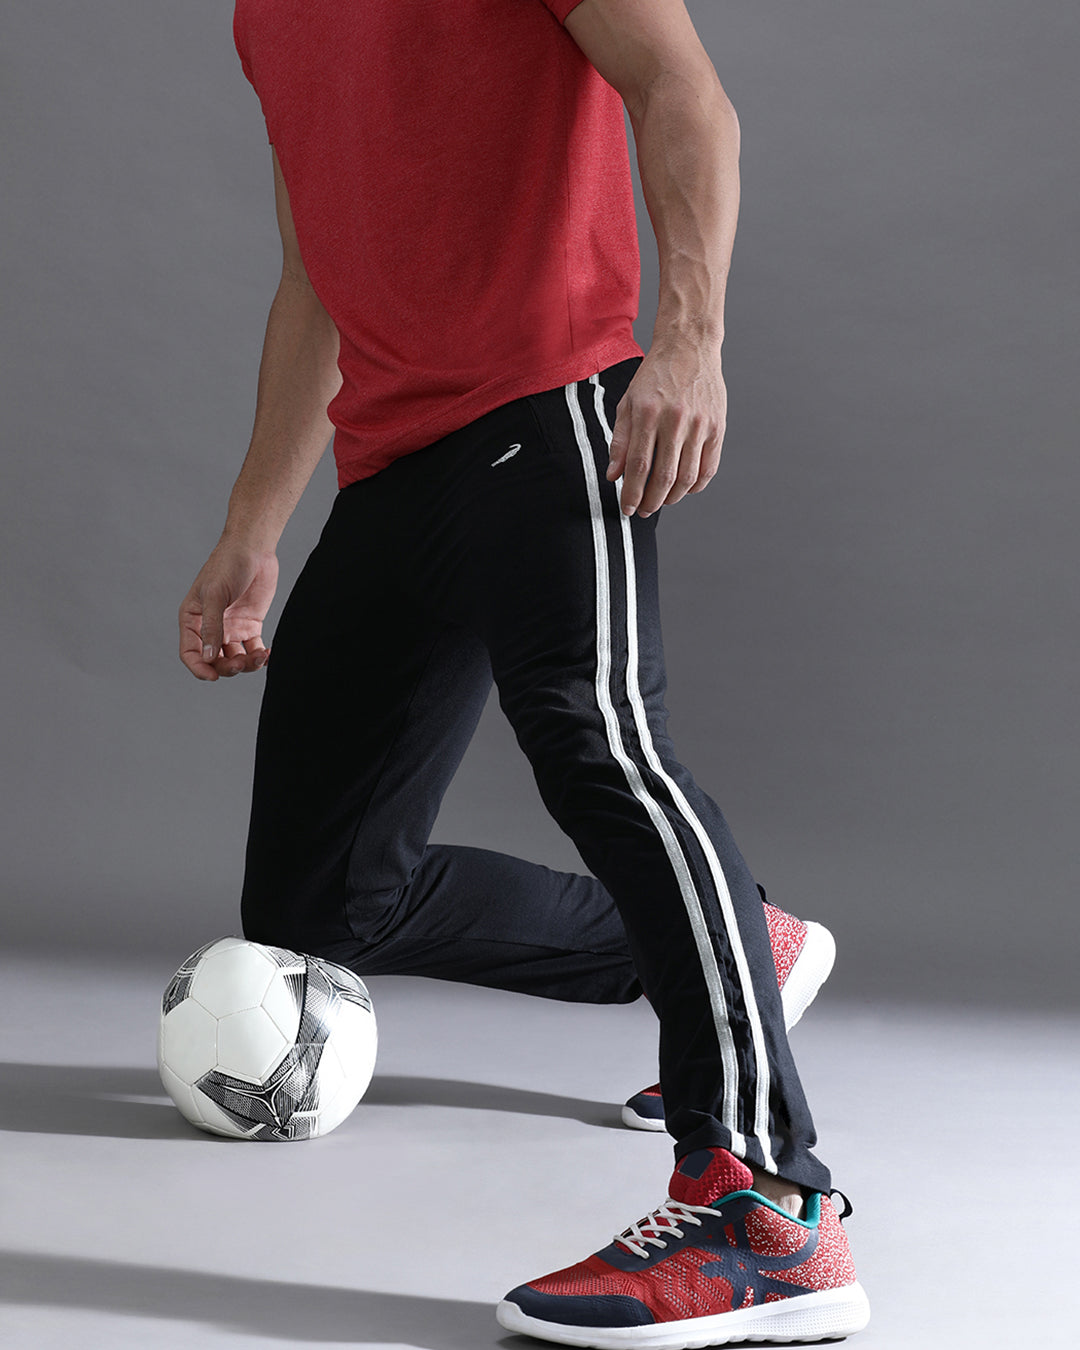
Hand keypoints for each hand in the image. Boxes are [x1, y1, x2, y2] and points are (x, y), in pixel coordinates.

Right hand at [179, 538, 279, 681]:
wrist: (254, 549)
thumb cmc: (227, 565)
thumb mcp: (215, 595)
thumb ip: (212, 627)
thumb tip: (209, 658)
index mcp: (192, 620)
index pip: (190, 653)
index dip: (199, 668)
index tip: (212, 677)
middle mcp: (210, 627)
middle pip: (215, 660)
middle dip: (227, 667)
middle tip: (240, 663)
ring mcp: (231, 628)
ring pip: (235, 658)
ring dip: (246, 664)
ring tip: (260, 656)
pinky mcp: (250, 626)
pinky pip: (253, 649)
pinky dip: (260, 656)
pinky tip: (269, 654)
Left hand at [605, 335, 726, 516]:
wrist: (689, 347)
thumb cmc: (655, 376)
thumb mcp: (628, 403)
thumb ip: (620, 440)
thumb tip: (614, 475)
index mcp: (648, 413)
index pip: (639, 465)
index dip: (632, 493)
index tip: (627, 508)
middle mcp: (675, 419)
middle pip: (664, 476)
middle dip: (651, 501)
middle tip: (642, 511)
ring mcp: (700, 424)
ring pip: (688, 477)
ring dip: (672, 497)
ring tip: (661, 501)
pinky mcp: (718, 426)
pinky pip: (709, 467)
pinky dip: (696, 486)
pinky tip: (684, 489)